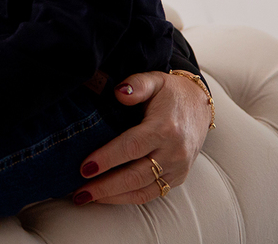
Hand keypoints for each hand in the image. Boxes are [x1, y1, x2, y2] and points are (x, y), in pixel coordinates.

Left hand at [74, 71, 211, 204]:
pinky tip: (107, 198)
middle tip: (78, 191)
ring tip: (85, 198)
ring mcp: (178, 168)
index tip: (84, 167)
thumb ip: (136, 84)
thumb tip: (119, 93)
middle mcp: (174, 152)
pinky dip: (128, 198)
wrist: (199, 105)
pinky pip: (152, 194)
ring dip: (113, 197)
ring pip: (142, 190)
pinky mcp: (178, 178)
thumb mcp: (154, 79)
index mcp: (165, 128)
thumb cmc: (170, 92)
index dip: (107, 158)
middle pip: (135, 175)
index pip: (132, 147)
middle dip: (105, 186)